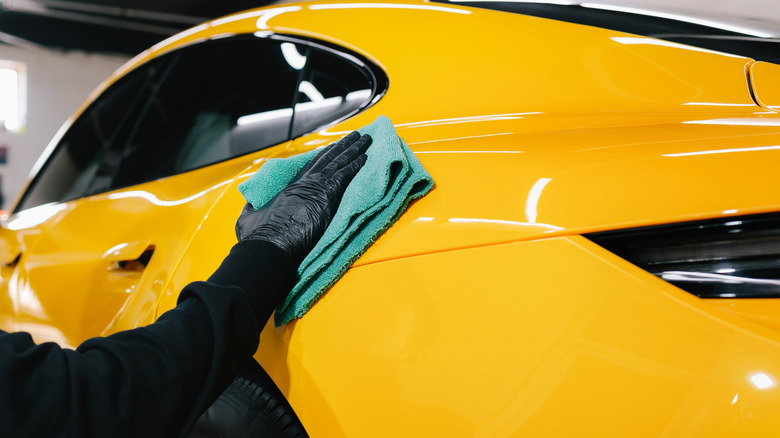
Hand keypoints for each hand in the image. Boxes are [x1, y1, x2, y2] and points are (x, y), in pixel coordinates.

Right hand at [235, 132, 370, 264]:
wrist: (270, 244)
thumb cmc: (259, 236)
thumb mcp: (250, 218)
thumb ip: (254, 208)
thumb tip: (252, 204)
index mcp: (289, 188)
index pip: (310, 167)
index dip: (323, 156)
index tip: (333, 148)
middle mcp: (305, 184)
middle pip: (328, 159)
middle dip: (343, 147)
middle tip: (356, 136)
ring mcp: (316, 189)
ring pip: (339, 163)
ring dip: (353, 150)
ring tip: (365, 140)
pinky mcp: (328, 197)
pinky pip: (345, 175)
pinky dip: (355, 165)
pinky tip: (365, 157)